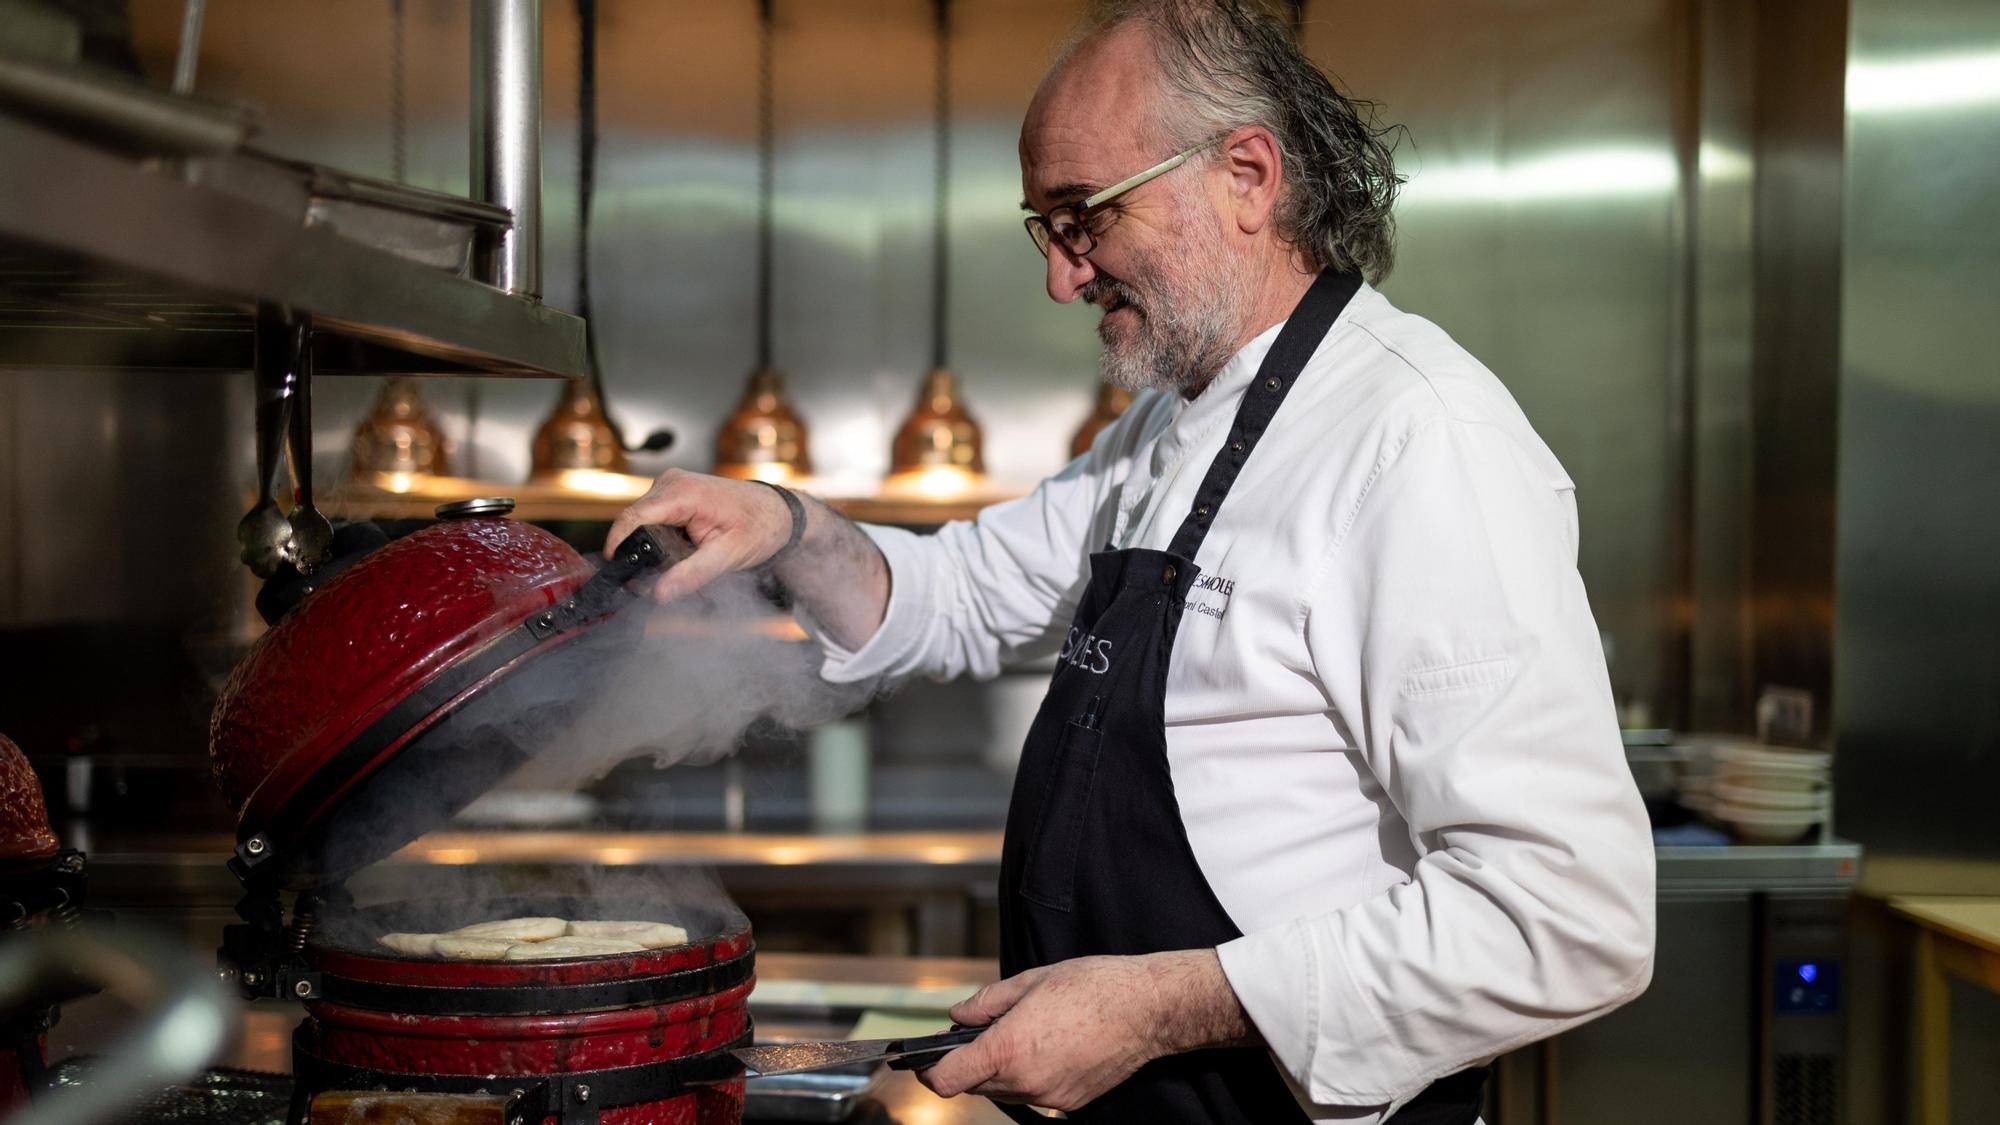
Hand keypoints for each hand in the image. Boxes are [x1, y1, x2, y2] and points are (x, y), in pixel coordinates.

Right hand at [604, 469, 791, 601]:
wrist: (779, 513)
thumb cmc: (760, 527)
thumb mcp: (728, 556)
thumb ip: (692, 574)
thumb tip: (659, 593)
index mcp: (683, 492)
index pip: (634, 517)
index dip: (618, 544)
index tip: (615, 572)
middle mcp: (672, 483)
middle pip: (634, 522)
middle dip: (639, 554)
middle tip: (655, 584)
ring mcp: (671, 486)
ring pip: (642, 523)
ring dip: (651, 548)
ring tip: (677, 567)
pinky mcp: (673, 495)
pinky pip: (653, 520)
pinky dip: (660, 540)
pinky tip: (681, 552)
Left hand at [918, 950, 1251, 1111]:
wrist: (1147, 1009)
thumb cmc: (1094, 987)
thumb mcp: (1030, 980)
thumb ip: (986, 1002)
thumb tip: (958, 1014)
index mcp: (1008, 1048)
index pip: (947, 1079)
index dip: (931, 1069)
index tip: (928, 1058)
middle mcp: (1025, 1080)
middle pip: (974, 1085)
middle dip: (970, 1062)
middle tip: (984, 1032)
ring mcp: (1049, 1096)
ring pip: (1004, 1091)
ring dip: (1001, 1069)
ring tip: (1026, 1034)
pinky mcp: (1070, 1104)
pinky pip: (1035, 1094)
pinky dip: (1031, 1075)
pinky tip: (1051, 1047)